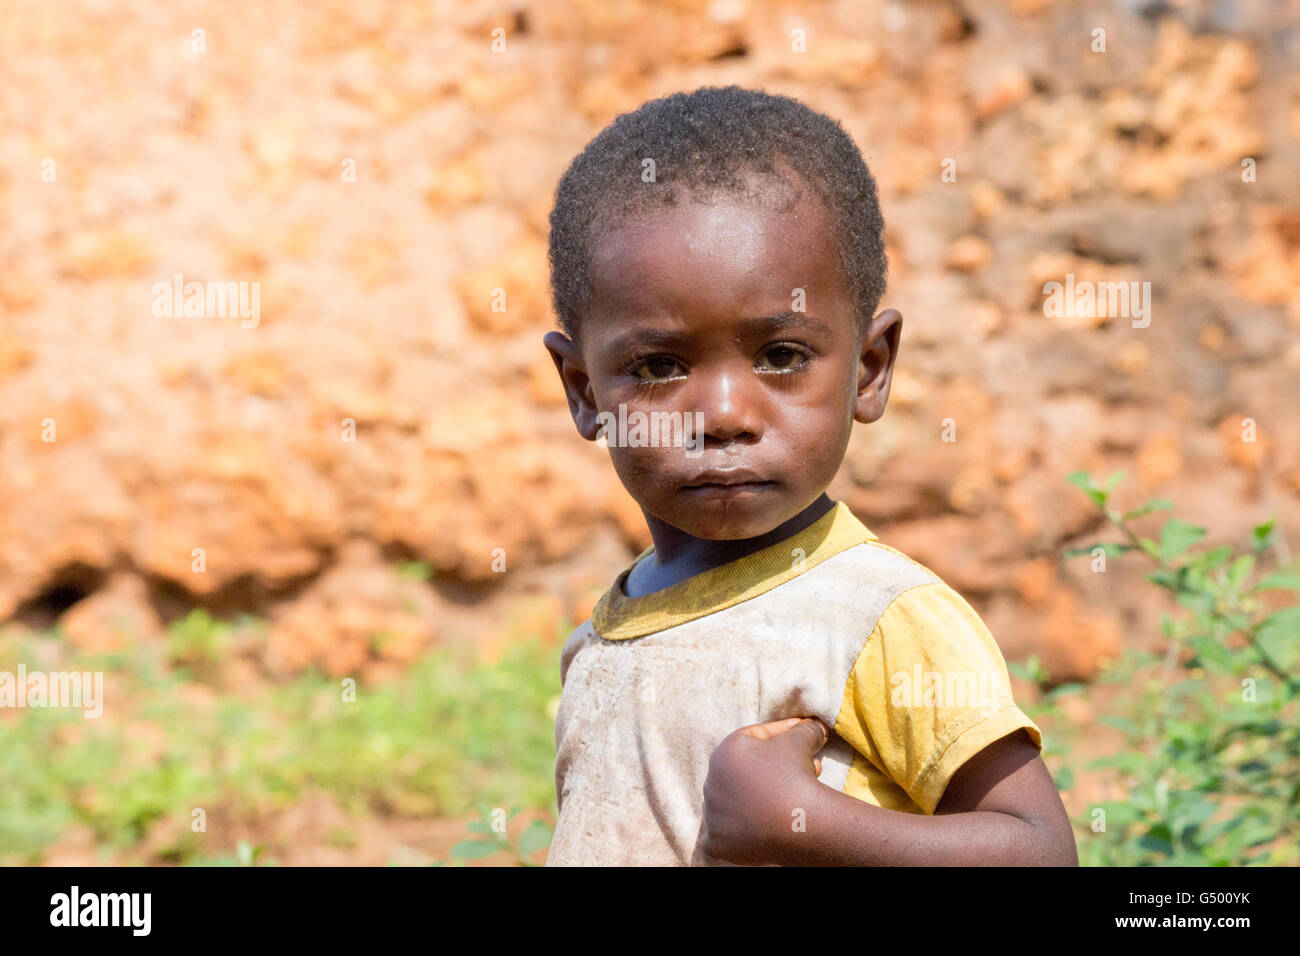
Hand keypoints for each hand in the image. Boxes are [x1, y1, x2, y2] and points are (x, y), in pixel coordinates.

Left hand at [700, 716, 829, 864]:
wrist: (798, 822)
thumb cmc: (794, 776)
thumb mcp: (800, 742)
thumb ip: (804, 729)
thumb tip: (815, 725)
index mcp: (723, 753)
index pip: (754, 739)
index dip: (781, 734)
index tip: (801, 735)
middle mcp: (710, 782)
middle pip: (745, 771)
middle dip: (772, 767)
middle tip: (802, 766)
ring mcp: (711, 814)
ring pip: (736, 801)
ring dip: (756, 796)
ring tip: (785, 796)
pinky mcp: (716, 842)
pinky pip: (726, 833)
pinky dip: (740, 829)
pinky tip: (758, 824)